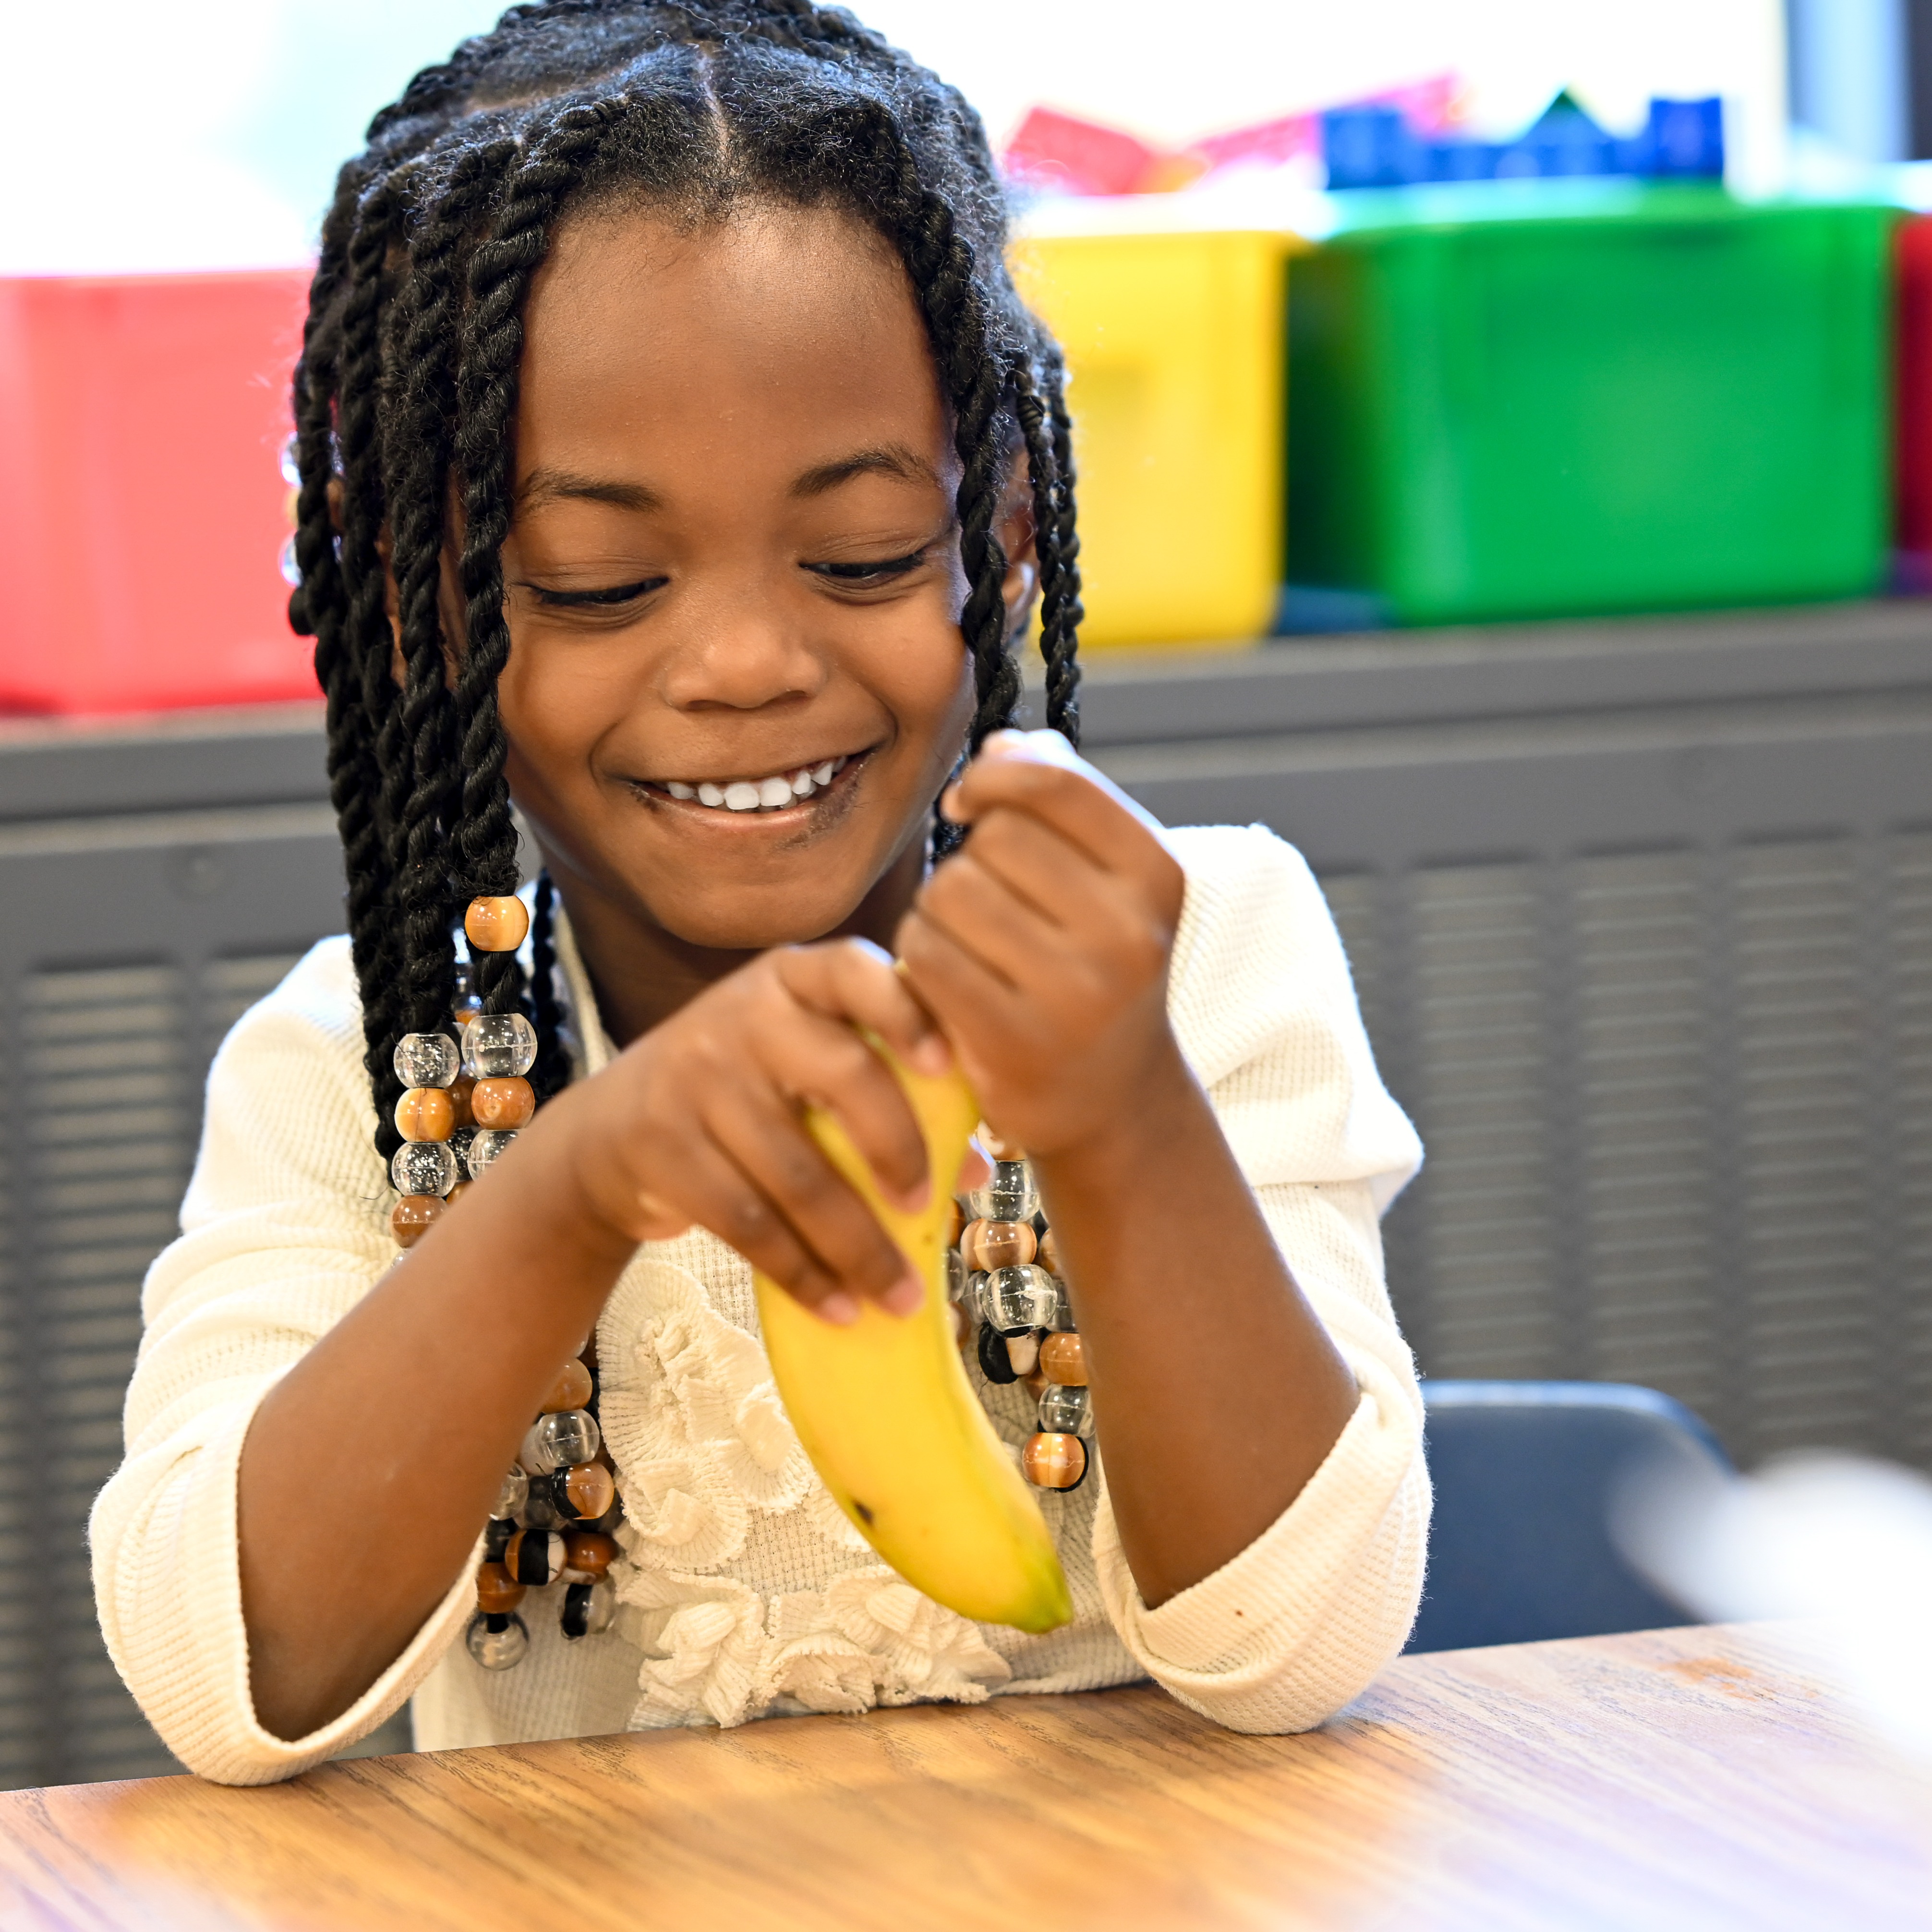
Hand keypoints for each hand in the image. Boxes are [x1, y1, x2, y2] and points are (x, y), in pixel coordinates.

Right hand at [550, 939, 957, 1321]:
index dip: (906, 1012)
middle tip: (926, 1206)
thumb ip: (885, 1096)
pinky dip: (802, 1274)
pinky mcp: (662, 1147)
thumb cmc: (741, 1095)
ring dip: (857, 1246)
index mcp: (791, 980)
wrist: (607, 1133)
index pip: (854, 971)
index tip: (946, 1065)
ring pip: (798, 1173)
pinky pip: (750, 1223)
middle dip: (898, 1149)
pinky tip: (838, 1307)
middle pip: (843, 1076)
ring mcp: (695, 1078)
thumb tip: (977, 1168)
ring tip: (898, 1296)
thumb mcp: (799, 1069)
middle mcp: (742, 1016)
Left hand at [895, 729, 1186, 1156]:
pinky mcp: (1014, 1043)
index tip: (973, 800)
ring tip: (971, 939)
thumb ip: (1065, 801)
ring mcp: (1074, 994)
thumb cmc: (1096, 966)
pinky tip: (947, 974)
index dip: (994, 777)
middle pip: (994, 838)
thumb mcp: (1110, 881)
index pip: (1055, 783)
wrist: (1113, 1096)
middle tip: (990, 899)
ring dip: (939, 908)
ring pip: (950, 892)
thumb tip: (1005, 747)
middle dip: (972, 857)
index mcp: (1156, 878)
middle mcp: (1128, 935)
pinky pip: (926, 955)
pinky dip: (920, 955)